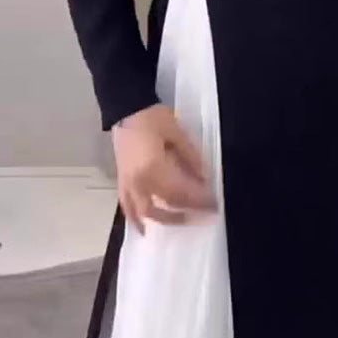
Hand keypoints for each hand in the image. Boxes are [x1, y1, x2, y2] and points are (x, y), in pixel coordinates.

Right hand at [111, 103, 216, 233]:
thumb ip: (192, 158)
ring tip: (184, 222)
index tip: (215, 205)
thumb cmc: (153, 117)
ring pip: (147, 211)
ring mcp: (128, 183)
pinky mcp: (122, 181)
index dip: (199, 200)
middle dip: (189, 211)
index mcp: (154, 167)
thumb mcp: (177, 134)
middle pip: (168, 203)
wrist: (125, 106)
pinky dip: (135, 219)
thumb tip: (205, 179)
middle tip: (207, 214)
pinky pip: (127, 206)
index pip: (181, 191)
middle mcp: (139, 181)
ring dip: (167, 219)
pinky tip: (144, 231)